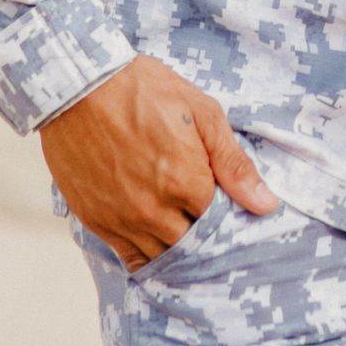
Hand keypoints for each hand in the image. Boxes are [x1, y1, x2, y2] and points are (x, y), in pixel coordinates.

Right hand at [40, 54, 277, 270]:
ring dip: (178, 248)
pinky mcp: (98, 222)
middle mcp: (156, 211)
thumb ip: (234, 164)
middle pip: (195, 244)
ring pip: (164, 256)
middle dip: (206, 235)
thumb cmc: (144, 90)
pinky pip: (130, 258)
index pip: (222, 222)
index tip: (226, 201)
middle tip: (206, 215)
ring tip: (184, 229)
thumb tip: (266, 204)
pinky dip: (147, 258)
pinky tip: (158, 246)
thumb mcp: (201, 113)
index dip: (228, 213)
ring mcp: (124, 220)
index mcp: (188, 183)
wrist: (79, 86)